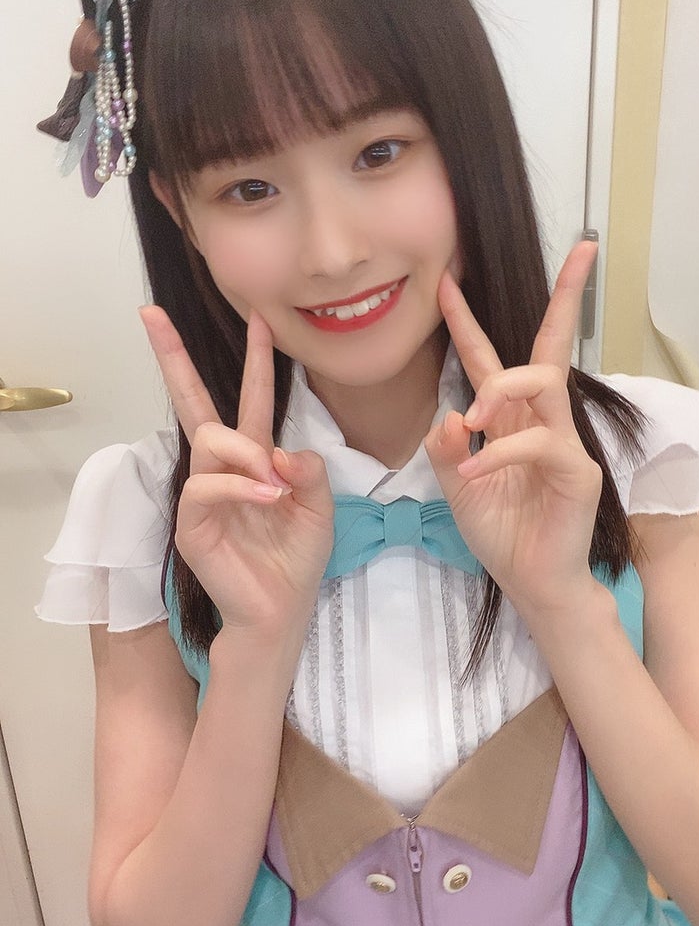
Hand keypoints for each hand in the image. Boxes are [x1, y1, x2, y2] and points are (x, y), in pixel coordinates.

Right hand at [140, 308, 333, 637]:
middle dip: (173, 357)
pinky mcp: (191, 523)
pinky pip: (206, 484)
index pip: (250, 400)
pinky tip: (268, 498)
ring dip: (246, 453)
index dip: (256, 361)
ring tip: (275, 484)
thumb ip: (308, 470)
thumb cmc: (296, 560)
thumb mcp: (320, 507)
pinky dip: (240, 486)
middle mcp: (222, 469)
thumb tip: (280, 449)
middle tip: (152, 315)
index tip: (260, 319)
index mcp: (254, 460)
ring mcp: (202, 494)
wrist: (282, 610)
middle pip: (193, 403)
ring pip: (209, 439)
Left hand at [424, 241, 601, 611]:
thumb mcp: (456, 488)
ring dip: (502, 388)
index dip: (466, 322)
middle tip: (582, 252)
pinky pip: (537, 442)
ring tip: (473, 417)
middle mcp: (540, 420)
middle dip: (568, 296)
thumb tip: (450, 412)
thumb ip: (445, 450)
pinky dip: (498, 452)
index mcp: (508, 419)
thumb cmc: (502, 533)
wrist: (532, 582)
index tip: (445, 283)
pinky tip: (472, 471)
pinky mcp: (576, 470)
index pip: (488, 359)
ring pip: (543, 383)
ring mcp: (563, 441)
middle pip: (550, 346)